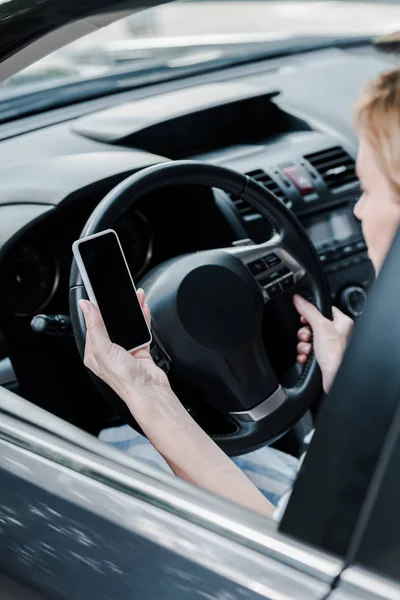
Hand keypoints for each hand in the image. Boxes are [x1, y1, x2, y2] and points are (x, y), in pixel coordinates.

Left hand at [79, 290, 170, 404]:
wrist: (149, 391)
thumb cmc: (124, 378)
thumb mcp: (103, 348)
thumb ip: (95, 325)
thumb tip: (86, 306)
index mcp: (94, 353)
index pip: (92, 326)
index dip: (96, 310)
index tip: (100, 296)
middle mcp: (108, 352)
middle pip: (111, 324)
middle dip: (117, 309)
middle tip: (121, 295)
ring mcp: (125, 351)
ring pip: (127, 326)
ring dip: (132, 313)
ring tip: (136, 298)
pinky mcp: (140, 351)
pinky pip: (141, 331)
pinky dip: (143, 320)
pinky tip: (144, 311)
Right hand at [293, 294, 353, 392]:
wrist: (334, 378)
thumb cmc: (336, 355)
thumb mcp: (320, 327)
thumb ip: (308, 311)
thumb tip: (299, 299)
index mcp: (342, 323)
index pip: (324, 310)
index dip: (312, 313)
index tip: (305, 318)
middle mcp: (337, 334)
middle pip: (313, 325)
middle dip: (305, 333)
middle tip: (308, 337)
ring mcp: (329, 346)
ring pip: (309, 339)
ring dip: (304, 345)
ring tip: (308, 350)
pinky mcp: (322, 358)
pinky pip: (308, 351)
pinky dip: (304, 354)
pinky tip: (306, 357)